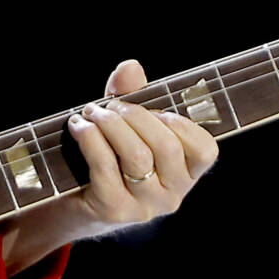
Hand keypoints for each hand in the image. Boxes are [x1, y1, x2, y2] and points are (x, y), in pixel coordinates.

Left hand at [0, 58, 219, 270]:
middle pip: (167, 147)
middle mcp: (172, 195)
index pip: (204, 149)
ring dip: (110, 124)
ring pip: (136, 156)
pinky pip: (105, 167)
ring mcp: (144, 206)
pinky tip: (78, 127)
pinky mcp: (113, 210)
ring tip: (91, 113)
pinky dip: (90, 139)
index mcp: (186, 174)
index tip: (154, 109)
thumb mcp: (126, 126)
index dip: (180, 123)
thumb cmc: (109, 158)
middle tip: (110, 105)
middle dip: (135, 115)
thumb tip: (131, 67)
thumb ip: (133, 97)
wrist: (73, 205)